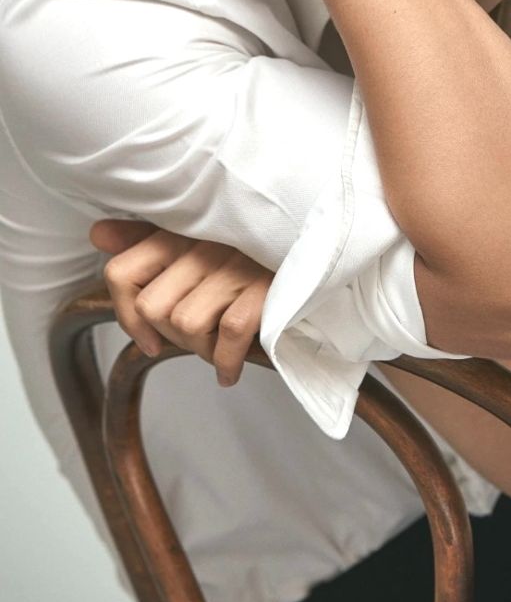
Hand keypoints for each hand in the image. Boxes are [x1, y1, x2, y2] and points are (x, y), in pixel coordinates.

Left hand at [90, 217, 273, 386]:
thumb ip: (146, 236)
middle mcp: (204, 246)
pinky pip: (228, 336)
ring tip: (219, 346)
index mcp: (181, 232)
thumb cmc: (250, 248)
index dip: (126, 316)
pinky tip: (231, 369)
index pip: (122, 272)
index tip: (149, 338)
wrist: (321, 241)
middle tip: (198, 339)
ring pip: (186, 325)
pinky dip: (225, 363)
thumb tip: (99, 234)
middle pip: (154, 310)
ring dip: (201, 349)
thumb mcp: (198, 233)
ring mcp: (234, 267)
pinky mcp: (264, 289)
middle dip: (172, 338)